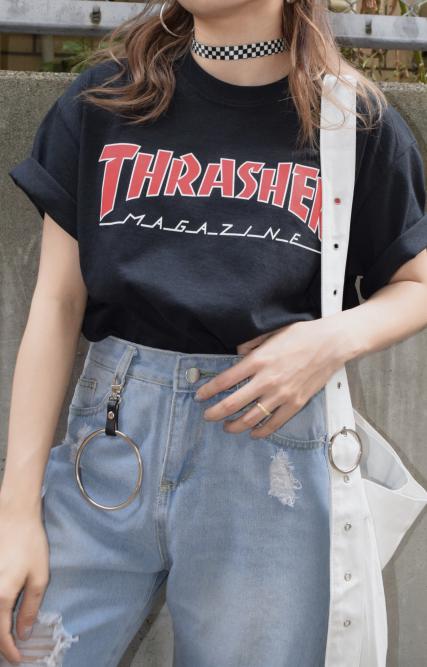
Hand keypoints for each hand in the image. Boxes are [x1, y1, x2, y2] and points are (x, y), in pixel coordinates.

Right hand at [0, 503, 49, 663]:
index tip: (17, 659)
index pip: (1, 635)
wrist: (14, 515)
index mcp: (2, 597)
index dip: (9, 651)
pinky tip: (0, 613)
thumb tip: (23, 633)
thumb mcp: (39, 576)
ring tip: (4, 636)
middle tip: (9, 652)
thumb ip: (30, 608)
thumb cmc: (30, 543)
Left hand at [195, 319, 348, 438]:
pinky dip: (261, 431)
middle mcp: (266, 380)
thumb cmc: (301, 335)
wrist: (331, 344)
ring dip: (235, 425)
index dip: (209, 390)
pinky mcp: (295, 403)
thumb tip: (238, 355)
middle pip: (233, 404)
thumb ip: (250, 345)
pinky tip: (253, 433)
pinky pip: (274, 423)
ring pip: (251, 418)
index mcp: (257, 361)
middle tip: (207, 416)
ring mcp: (281, 394)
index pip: (225, 380)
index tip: (200, 396)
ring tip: (227, 426)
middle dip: (215, 413)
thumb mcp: (271, 333)